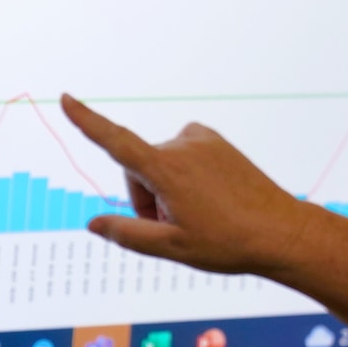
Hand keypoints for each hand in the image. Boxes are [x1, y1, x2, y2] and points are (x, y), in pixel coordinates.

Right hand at [60, 95, 319, 275]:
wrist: (281, 233)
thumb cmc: (227, 243)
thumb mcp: (171, 248)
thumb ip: (127, 234)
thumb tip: (93, 224)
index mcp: (168, 170)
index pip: (115, 143)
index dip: (87, 121)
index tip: (66, 98)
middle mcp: (183, 146)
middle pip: (138, 172)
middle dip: (146, 200)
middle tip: (177, 227)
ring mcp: (202, 141)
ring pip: (160, 166)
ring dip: (167, 190)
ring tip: (199, 216)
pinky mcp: (216, 142)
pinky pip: (182, 158)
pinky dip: (184, 177)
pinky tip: (208, 200)